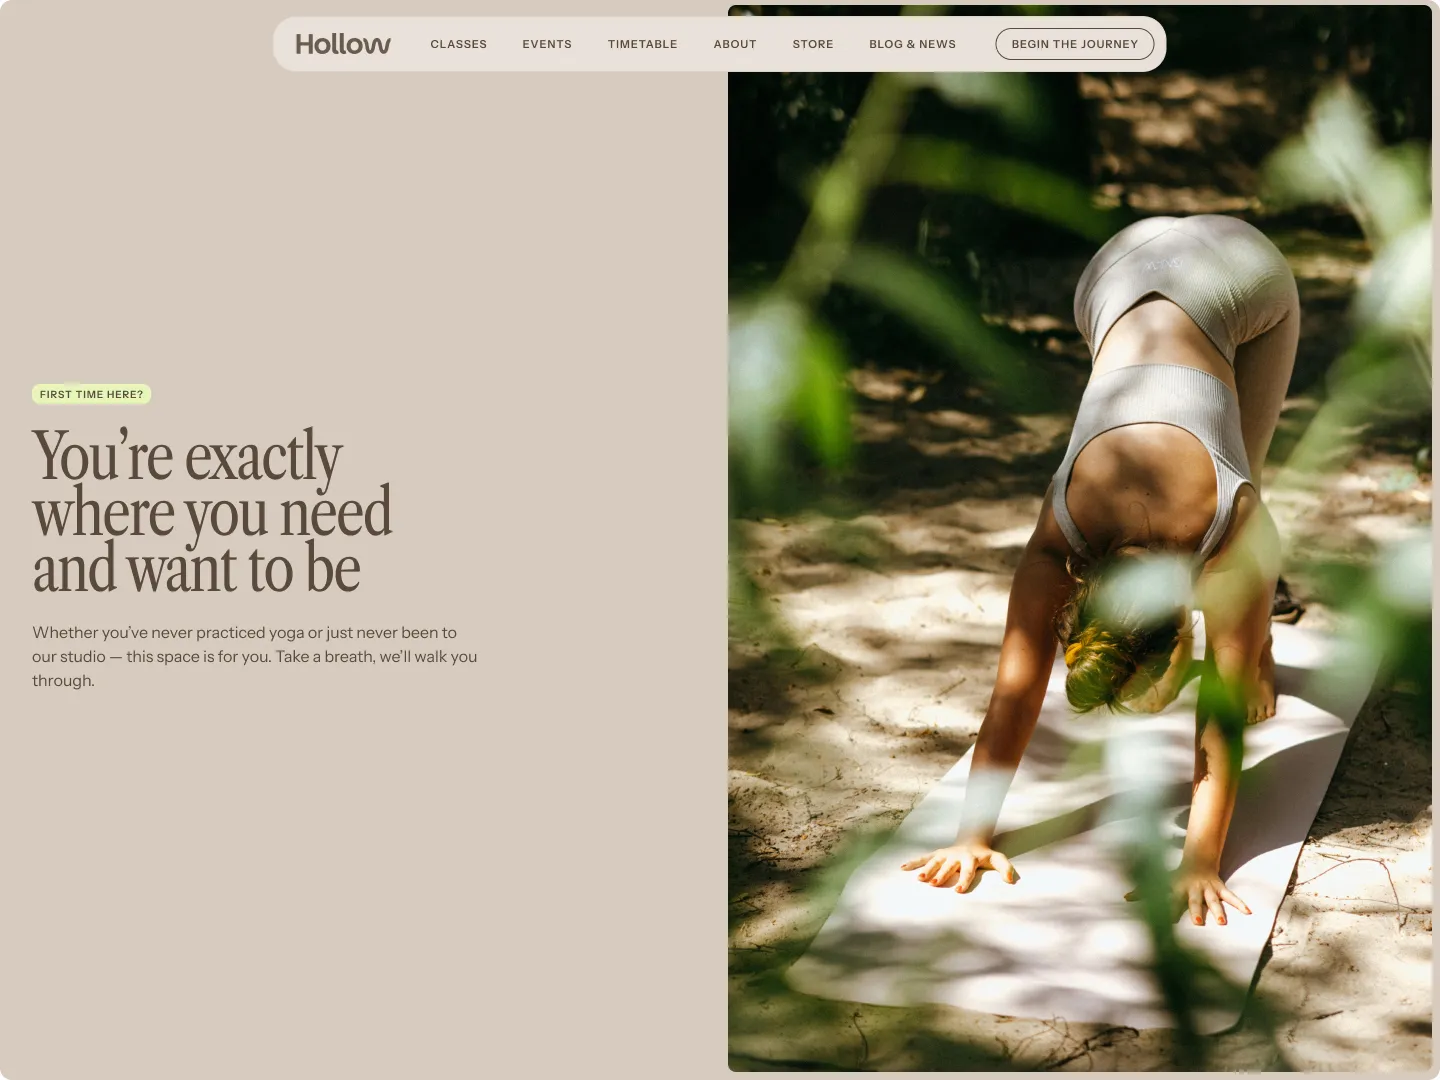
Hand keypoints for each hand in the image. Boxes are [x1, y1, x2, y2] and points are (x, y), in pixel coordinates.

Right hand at [901, 839, 1017, 891]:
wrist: (972, 840)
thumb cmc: (985, 855)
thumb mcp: (997, 859)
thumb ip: (1005, 868)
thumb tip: (1010, 880)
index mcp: (970, 858)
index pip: (967, 870)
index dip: (964, 880)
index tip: (958, 891)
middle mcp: (956, 855)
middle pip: (948, 866)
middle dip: (941, 875)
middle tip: (933, 884)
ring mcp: (945, 854)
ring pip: (934, 862)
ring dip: (927, 869)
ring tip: (920, 879)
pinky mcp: (937, 854)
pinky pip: (924, 857)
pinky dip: (913, 862)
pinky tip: (903, 868)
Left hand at [1126, 864, 1250, 925]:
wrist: (1197, 860)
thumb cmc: (1176, 876)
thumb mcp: (1160, 881)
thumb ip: (1143, 891)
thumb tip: (1125, 897)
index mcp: (1178, 889)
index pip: (1172, 901)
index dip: (1169, 910)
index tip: (1167, 922)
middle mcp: (1193, 890)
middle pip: (1194, 902)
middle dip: (1196, 911)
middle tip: (1198, 923)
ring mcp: (1208, 889)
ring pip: (1213, 901)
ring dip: (1218, 910)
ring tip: (1223, 922)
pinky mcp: (1220, 888)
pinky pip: (1231, 896)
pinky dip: (1239, 903)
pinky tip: (1249, 912)